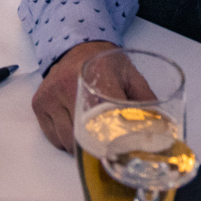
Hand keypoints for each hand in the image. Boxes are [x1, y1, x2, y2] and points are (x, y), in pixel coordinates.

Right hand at [32, 40, 149, 150]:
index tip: (124, 154)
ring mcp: (51, 95)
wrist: (77, 46)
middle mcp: (68, 84)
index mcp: (98, 76)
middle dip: (100, 149)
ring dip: (82, 146)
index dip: (116, 140)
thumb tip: (160, 129)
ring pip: (68, 141)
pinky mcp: (39, 104)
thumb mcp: (132, 76)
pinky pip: (54, 138)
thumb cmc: (106, 64)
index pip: (106, 117)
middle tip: (112, 153)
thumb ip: (146, 101)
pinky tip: (77, 129)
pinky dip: (67, 141)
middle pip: (85, 135)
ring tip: (94, 135)